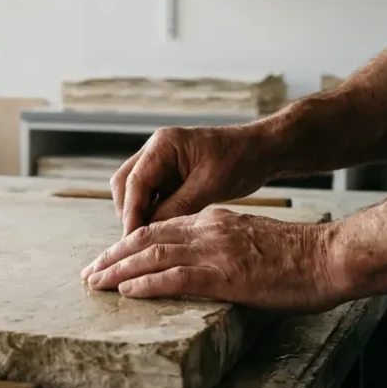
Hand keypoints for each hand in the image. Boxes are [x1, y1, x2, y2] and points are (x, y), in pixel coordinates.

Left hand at [79, 207, 345, 311]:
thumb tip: (205, 265)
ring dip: (118, 270)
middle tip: (89, 273)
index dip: (129, 243)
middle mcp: (208, 230)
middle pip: (146, 238)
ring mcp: (215, 251)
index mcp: (215, 220)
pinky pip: (174, 278)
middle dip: (112, 257)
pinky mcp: (225, 275)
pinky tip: (126, 291)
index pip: (160, 228)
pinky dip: (145, 284)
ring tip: (94, 282)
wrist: (331, 256)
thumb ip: (225, 247)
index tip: (108, 258)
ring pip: (152, 256)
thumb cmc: (301, 256)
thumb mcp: (253, 241)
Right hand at [110, 125, 273, 234]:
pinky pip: (151, 197)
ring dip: (138, 214)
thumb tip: (151, 231)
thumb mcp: (210, 185)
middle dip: (128, 213)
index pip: (135, 181)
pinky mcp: (170, 176)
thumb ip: (178, 206)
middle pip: (125, 185)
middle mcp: (156, 151)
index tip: (131, 238)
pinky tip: (159, 232)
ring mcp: (161, 163)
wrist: (261, 151)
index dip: (130, 212)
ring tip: (146, 241)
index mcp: (163, 145)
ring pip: (134, 192)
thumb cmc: (240, 159)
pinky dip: (151, 214)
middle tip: (135, 242)